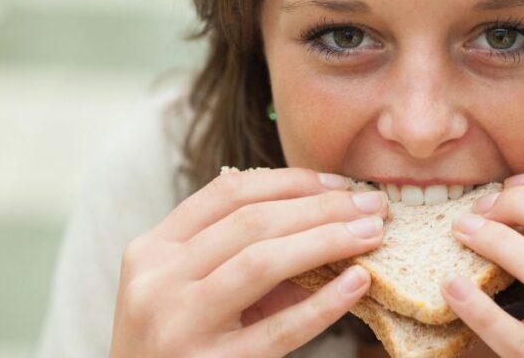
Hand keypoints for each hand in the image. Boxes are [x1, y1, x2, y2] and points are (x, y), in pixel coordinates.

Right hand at [109, 167, 387, 356]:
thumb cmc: (177, 344)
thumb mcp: (192, 290)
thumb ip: (244, 255)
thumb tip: (329, 223)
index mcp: (152, 250)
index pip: (228, 193)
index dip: (291, 181)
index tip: (340, 183)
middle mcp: (158, 281)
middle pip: (252, 221)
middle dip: (322, 206)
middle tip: (371, 205)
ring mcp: (180, 324)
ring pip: (262, 262)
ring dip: (326, 240)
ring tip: (371, 234)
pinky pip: (280, 330)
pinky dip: (324, 303)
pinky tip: (357, 283)